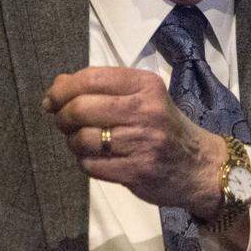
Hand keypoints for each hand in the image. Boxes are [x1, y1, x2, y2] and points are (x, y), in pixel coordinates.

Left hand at [43, 67, 227, 218]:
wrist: (199, 166)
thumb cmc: (164, 127)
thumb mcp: (142, 98)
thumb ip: (102, 88)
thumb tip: (58, 84)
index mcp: (146, 85)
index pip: (91, 78)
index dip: (62, 89)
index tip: (51, 100)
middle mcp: (145, 110)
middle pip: (81, 108)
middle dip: (62, 117)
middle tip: (64, 123)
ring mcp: (142, 143)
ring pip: (82, 139)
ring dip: (73, 142)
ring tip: (83, 142)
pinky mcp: (137, 171)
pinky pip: (91, 165)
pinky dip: (85, 162)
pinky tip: (95, 159)